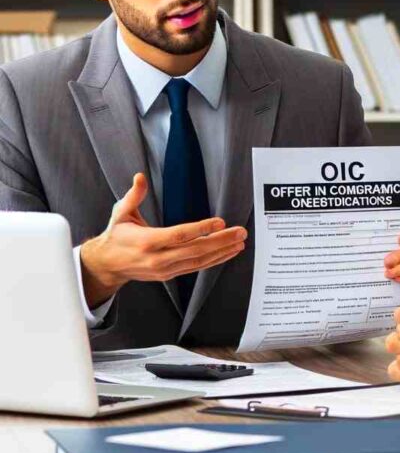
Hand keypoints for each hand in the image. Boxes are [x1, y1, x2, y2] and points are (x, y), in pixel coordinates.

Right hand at [80, 173, 247, 307]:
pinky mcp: (170, 275)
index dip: (200, 229)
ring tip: (239, 242)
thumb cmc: (116, 236)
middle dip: (221, 241)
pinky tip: (227, 253)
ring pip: (198, 262)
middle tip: (240, 232)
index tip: (219, 222)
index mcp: (146, 241)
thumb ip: (133, 195)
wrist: (107, 265)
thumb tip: (140, 177)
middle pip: (195, 250)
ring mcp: (165, 269)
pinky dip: (214, 261)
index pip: (179, 235)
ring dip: (222, 252)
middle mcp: (157, 258)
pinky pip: (196, 268)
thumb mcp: (120, 213)